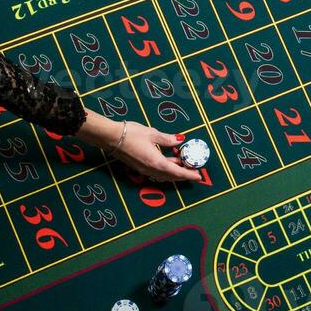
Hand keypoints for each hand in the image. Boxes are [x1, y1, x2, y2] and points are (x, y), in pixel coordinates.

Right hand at [78, 114, 201, 182]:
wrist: (110, 137)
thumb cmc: (131, 134)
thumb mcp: (153, 134)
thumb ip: (168, 139)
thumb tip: (180, 140)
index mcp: (157, 163)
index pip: (177, 172)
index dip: (189, 174)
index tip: (199, 176)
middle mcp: (151, 170)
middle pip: (172, 176)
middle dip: (184, 174)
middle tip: (194, 169)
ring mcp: (144, 170)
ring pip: (164, 175)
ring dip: (174, 171)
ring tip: (183, 163)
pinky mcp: (139, 167)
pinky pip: (157, 172)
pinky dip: (166, 169)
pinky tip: (169, 160)